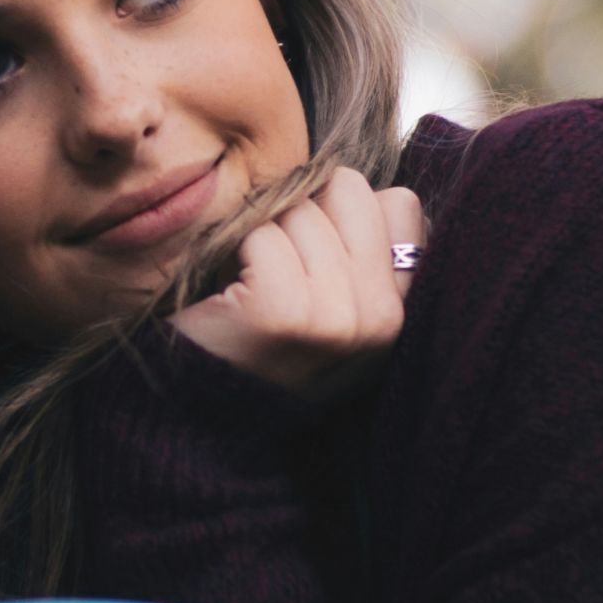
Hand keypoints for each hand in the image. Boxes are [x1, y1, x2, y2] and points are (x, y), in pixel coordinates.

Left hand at [168, 167, 425, 401]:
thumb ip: (356, 247)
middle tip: (274, 270)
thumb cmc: (259, 347)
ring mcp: (336, 317)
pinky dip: (232, 251)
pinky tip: (230, 296)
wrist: (201, 424)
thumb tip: (344, 178)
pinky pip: (260, 232)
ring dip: (261, 235)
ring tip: (249, 288)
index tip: (311, 259)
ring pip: (299, 208)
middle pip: (347, 190)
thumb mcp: (331, 305)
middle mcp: (381, 318)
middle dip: (299, 214)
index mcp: (401, 312)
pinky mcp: (283, 311)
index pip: (399, 203)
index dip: (342, 212)